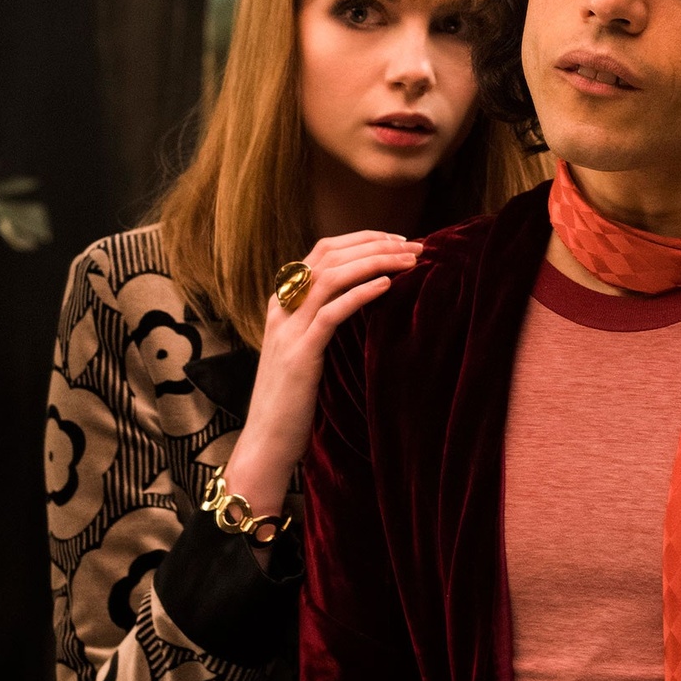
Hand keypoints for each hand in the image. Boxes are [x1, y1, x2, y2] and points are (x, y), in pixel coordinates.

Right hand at [222, 231, 421, 519]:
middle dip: (375, 244)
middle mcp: (281, 308)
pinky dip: (361, 293)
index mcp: (282, 303)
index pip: (322, 251)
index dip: (362, 239)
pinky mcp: (299, 353)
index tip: (398, 240)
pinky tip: (387, 286)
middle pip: (328, 255)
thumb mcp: (306, 351)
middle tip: (414, 246)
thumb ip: (324, 322)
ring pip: (331, 276)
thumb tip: (367, 299)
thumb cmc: (292, 401)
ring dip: (375, 262)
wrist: (266, 441)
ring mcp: (287, 329)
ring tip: (409, 261)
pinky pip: (332, 312)